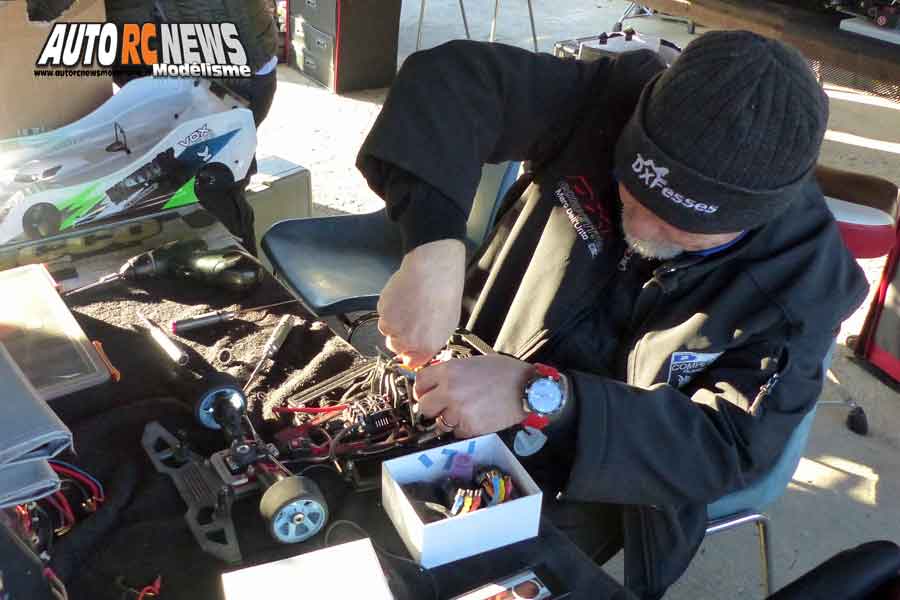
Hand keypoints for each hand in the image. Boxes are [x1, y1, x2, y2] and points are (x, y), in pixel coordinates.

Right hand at [377, 239, 465, 367]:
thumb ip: (431, 343)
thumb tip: (422, 352)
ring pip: (387, 329)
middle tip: (411, 319)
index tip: (410, 348)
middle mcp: (408, 340)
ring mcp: (393, 326)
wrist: (433, 273)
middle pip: (395, 346)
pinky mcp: (383, 311)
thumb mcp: (447, 326)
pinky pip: (382, 313)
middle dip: (401, 336)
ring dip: (394, 320)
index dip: (410, 353)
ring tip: (409, 305)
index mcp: (426, 347)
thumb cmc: (443, 295)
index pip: (411, 362)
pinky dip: (389, 307)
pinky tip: (403, 298)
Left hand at [414, 355, 532, 437]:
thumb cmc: (504, 372)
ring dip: (448, 421)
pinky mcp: (469, 427)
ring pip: (439, 423)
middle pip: (424, 407)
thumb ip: (451, 373)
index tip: (428, 393)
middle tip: (444, 407)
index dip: (423, 390)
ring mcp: (458, 411)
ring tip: (465, 413)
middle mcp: (449, 390)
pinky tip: (476, 419)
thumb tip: (436, 383)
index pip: (419, 382)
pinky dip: (463, 430)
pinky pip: (456, 434)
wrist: (526, 388)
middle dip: (433, 408)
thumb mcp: (472, 363)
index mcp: (449, 371)